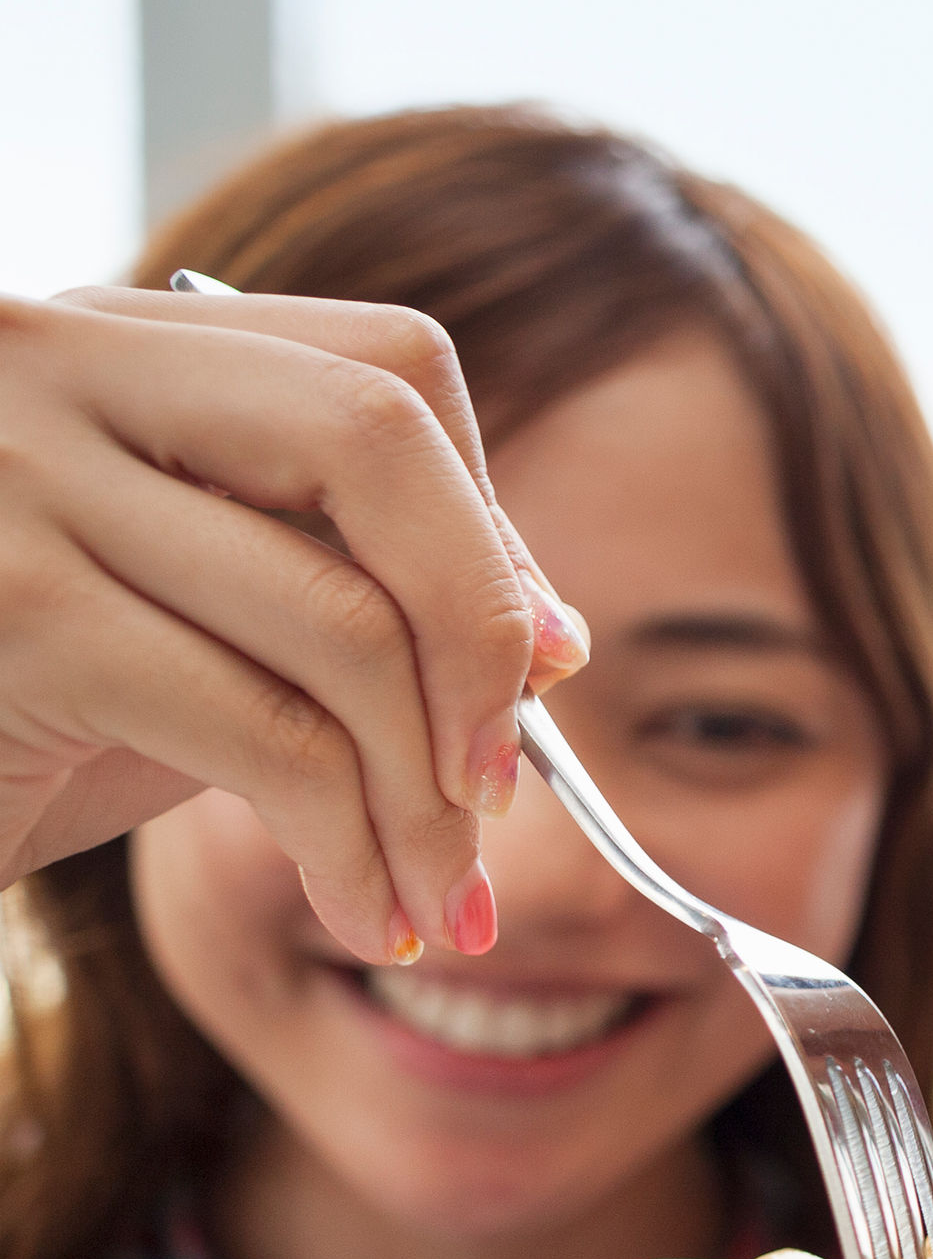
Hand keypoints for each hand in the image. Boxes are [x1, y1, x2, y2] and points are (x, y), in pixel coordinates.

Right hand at [0, 288, 581, 961]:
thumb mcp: (171, 621)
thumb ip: (327, 594)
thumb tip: (553, 643)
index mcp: (110, 340)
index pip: (386, 369)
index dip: (486, 523)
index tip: (531, 665)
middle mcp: (52, 365)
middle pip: (379, 443)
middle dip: (482, 629)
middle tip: (501, 785)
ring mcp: (13, 479)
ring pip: (340, 622)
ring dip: (427, 795)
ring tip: (442, 900)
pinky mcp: (11, 617)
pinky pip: (266, 735)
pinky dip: (353, 847)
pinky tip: (373, 918)